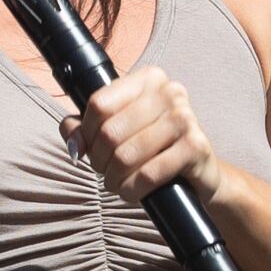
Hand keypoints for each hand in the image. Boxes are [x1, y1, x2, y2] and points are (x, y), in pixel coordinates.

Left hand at [61, 65, 228, 206]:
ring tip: (117, 184)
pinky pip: (150, 173)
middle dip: (99, 160)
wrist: (199, 172)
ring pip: (127, 155)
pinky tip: (132, 191)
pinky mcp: (197, 146)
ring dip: (114, 178)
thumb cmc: (153, 147)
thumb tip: (71, 137)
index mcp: (148, 79)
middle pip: (110, 132)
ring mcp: (186, 118)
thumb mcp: (118, 130)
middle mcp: (170, 92)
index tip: (89, 148)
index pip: (99, 104)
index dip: (86, 133)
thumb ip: (85, 128)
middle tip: (105, 172)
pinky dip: (133, 189)